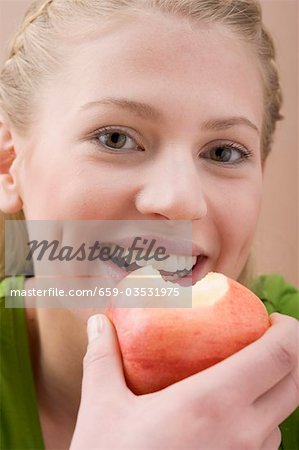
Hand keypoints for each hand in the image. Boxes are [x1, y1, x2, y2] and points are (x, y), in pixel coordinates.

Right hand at [70, 313, 298, 449]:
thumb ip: (102, 358)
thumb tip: (99, 323)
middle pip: (293, 384)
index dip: (288, 331)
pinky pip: (266, 442)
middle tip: (265, 337)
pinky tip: (232, 412)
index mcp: (212, 404)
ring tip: (248, 371)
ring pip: (282, 417)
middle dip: (289, 354)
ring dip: (275, 388)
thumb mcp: (102, 407)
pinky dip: (262, 418)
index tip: (274, 319)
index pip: (277, 358)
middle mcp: (241, 433)